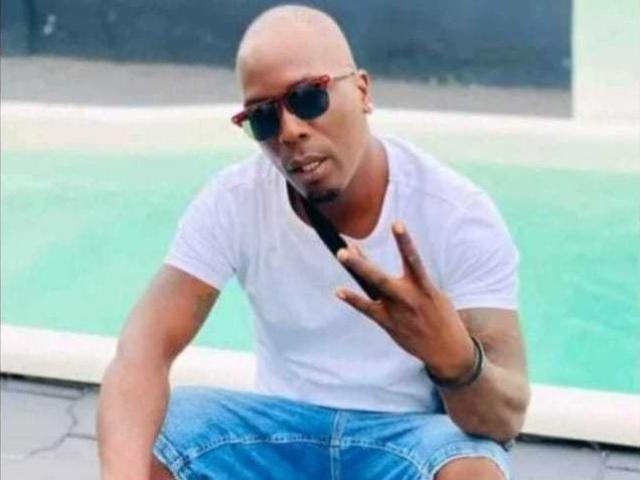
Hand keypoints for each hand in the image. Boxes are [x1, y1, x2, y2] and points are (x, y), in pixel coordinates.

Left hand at [336, 221, 475, 379]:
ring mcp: (396, 311)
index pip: (413, 259)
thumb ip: (409, 279)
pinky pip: (368, 309)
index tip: (397, 223)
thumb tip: (396, 268)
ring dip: (357, 272)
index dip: (405, 241)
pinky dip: (354, 299)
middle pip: (380, 277)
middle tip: (346, 248)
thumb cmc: (437, 315)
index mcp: (424, 287)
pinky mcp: (389, 324)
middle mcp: (409, 298)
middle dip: (363, 262)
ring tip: (342, 255)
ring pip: (373, 288)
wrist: (448, 350)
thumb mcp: (432, 294)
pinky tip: (339, 291)